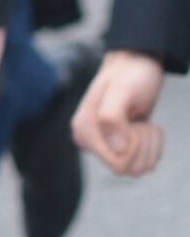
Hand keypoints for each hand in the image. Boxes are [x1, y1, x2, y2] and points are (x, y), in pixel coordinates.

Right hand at [72, 49, 167, 175]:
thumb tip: (115, 149)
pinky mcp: (121, 149)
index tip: (131, 122)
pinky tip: (143, 125)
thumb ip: (112, 117)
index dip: (134, 147)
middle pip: (129, 169)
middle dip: (143, 145)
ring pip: (139, 169)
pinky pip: (145, 163)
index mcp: (84, 130)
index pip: (117, 164)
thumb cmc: (129, 76)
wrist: (137, 67)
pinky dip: (153, 144)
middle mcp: (91, 141)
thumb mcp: (122, 91)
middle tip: (136, 120)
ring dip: (149, 144)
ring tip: (140, 121)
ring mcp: (106, 146)